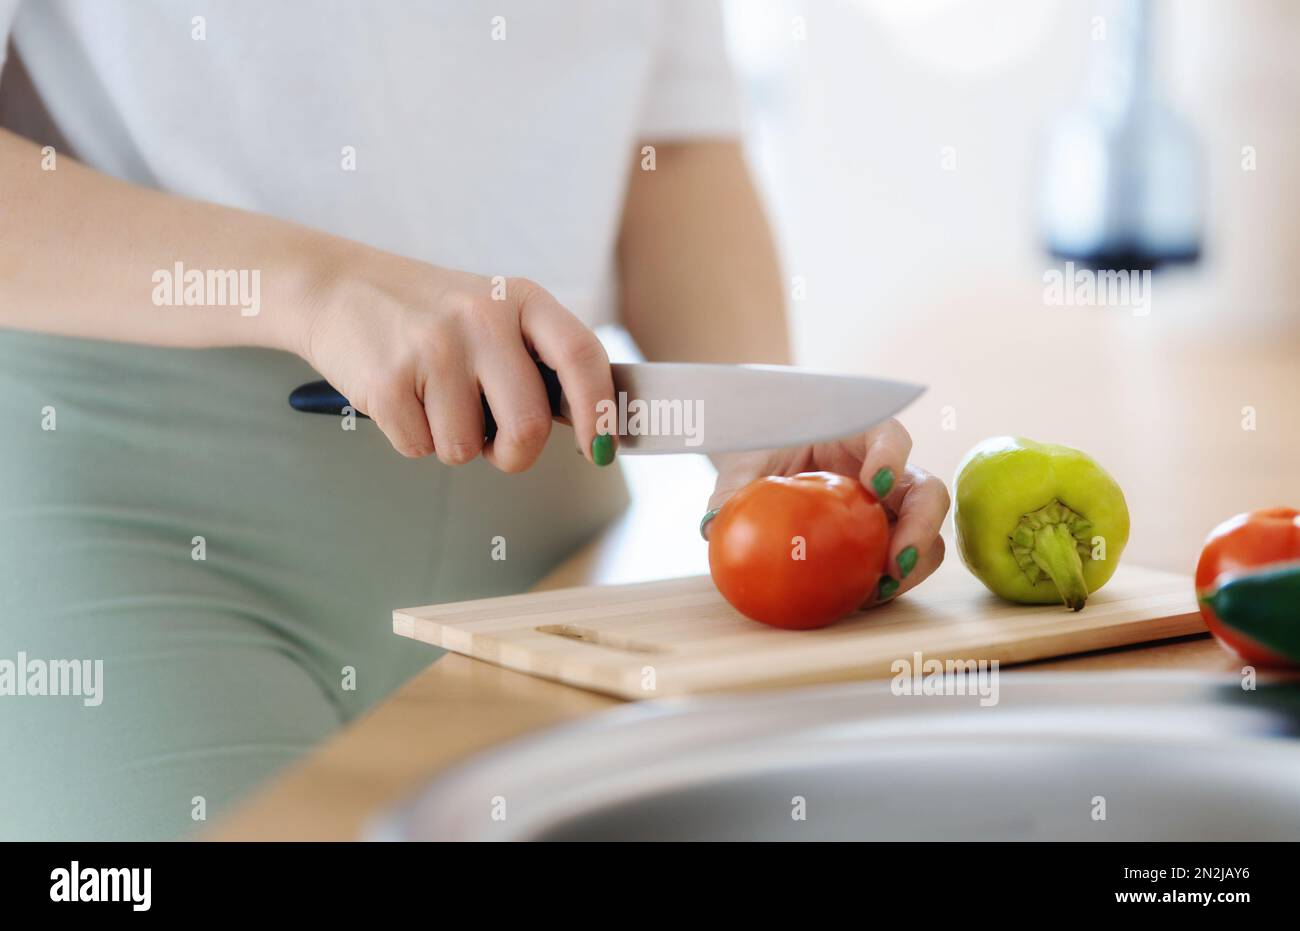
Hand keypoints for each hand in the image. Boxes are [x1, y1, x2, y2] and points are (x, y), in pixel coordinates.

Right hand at [297, 244, 614, 470]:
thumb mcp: (496, 315)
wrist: (340, 289)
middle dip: (514, 454)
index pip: (580, 356)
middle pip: (528, 426)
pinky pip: (420, 450)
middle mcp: (482, 318)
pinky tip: (404, 396)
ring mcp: (433, 348)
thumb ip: (542, 362)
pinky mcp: (388, 381)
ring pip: (467, 449)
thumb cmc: (434, 317)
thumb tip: (597, 429)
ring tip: (434, 396)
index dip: (599, 411)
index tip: (602, 450)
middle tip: (495, 438)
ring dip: (454, 441)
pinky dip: (413, 437)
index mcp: (521, 299)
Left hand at [701, 419, 949, 603]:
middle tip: (895, 560)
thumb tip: (714, 524)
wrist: (765, 475)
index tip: (877, 483)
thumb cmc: (759, 455)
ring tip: (880, 589)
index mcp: (857, 436)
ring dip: (914, 563)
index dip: (892, 456)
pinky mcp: (886, 543)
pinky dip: (890, 583)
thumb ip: (732, 490)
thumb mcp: (742, 467)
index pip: (889, 434)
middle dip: (921, 525)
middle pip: (927, 491)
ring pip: (927, 533)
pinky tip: (863, 600)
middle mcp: (886, 473)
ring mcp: (891, 511)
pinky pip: (900, 563)